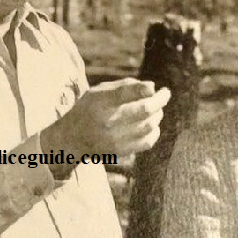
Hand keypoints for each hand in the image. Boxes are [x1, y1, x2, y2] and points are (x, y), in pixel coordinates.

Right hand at [43, 78, 170, 158]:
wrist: (72, 138)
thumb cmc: (90, 108)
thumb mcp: (99, 91)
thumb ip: (124, 86)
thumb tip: (152, 88)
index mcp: (100, 102)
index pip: (125, 93)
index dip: (144, 89)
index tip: (154, 87)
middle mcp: (107, 120)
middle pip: (144, 109)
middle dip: (160, 100)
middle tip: (165, 94)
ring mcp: (115, 138)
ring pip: (149, 125)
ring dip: (158, 114)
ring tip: (157, 109)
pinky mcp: (120, 151)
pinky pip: (147, 141)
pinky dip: (154, 131)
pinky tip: (153, 125)